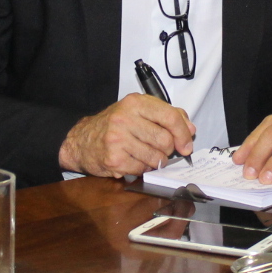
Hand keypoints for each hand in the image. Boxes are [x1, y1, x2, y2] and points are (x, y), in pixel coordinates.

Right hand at [59, 94, 194, 177]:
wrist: (82, 141)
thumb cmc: (114, 126)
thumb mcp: (139, 112)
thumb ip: (167, 116)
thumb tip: (190, 129)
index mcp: (135, 102)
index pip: (170, 117)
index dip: (183, 134)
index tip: (186, 145)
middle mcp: (125, 118)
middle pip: (165, 140)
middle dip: (168, 150)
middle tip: (160, 150)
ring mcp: (118, 139)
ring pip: (156, 158)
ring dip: (155, 161)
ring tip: (144, 155)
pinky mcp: (114, 158)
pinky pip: (142, 169)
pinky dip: (142, 169)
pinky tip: (133, 161)